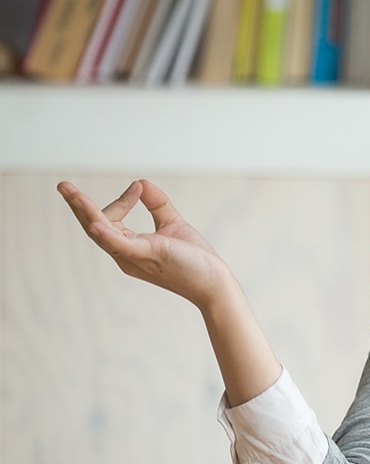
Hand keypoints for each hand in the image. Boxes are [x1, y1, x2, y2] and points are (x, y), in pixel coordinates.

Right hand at [58, 179, 232, 310]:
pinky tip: (95, 224)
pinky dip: (106, 234)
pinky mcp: (147, 256)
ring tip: (70, 193)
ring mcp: (133, 257)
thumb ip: (156, 204)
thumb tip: (139, 182)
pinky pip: (120, 246)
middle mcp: (125, 254)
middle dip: (78, 206)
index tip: (138, 187)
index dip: (122, 199)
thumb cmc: (193, 258)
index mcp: (129, 247)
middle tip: (62, 186)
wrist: (214, 282)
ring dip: (85, 211)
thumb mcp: (172, 224)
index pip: (111, 220)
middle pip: (94, 226)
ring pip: (101, 232)